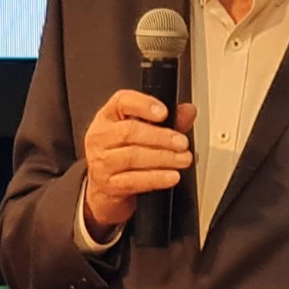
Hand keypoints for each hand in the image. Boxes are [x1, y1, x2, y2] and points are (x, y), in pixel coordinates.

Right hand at [82, 90, 195, 240]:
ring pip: (131, 157)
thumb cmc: (124, 152)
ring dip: (162, 158)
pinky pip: (133, 181)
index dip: (143, 105)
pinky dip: (155, 178)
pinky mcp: (107, 185)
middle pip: (129, 131)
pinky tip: (171, 176)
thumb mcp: (143, 132)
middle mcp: (100, 136)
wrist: (106, 187)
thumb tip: (188, 111)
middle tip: (182, 143)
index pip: (122, 102)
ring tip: (182, 159)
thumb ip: (168, 120)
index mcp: (108, 116)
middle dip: (160, 137)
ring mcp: (101, 161)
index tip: (164, 113)